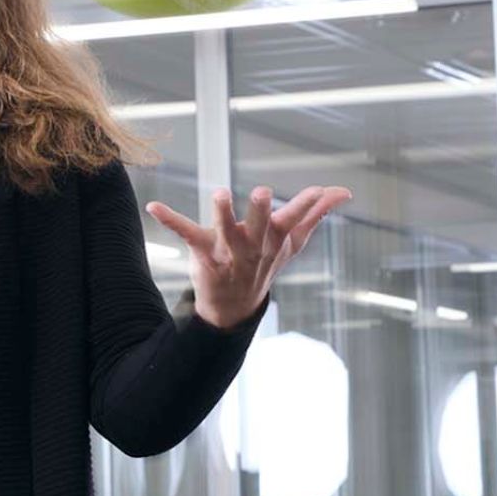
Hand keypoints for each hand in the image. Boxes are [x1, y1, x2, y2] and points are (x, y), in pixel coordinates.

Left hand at [147, 185, 351, 329]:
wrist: (234, 306)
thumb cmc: (265, 262)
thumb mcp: (292, 241)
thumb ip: (315, 213)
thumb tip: (342, 192)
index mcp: (276, 238)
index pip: (294, 220)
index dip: (307, 205)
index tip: (319, 189)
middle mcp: (254, 246)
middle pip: (259, 228)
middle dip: (261, 212)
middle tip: (262, 192)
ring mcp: (228, 252)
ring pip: (226, 232)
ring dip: (223, 214)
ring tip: (220, 194)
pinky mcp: (203, 253)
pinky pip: (186, 233)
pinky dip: (170, 219)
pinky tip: (154, 206)